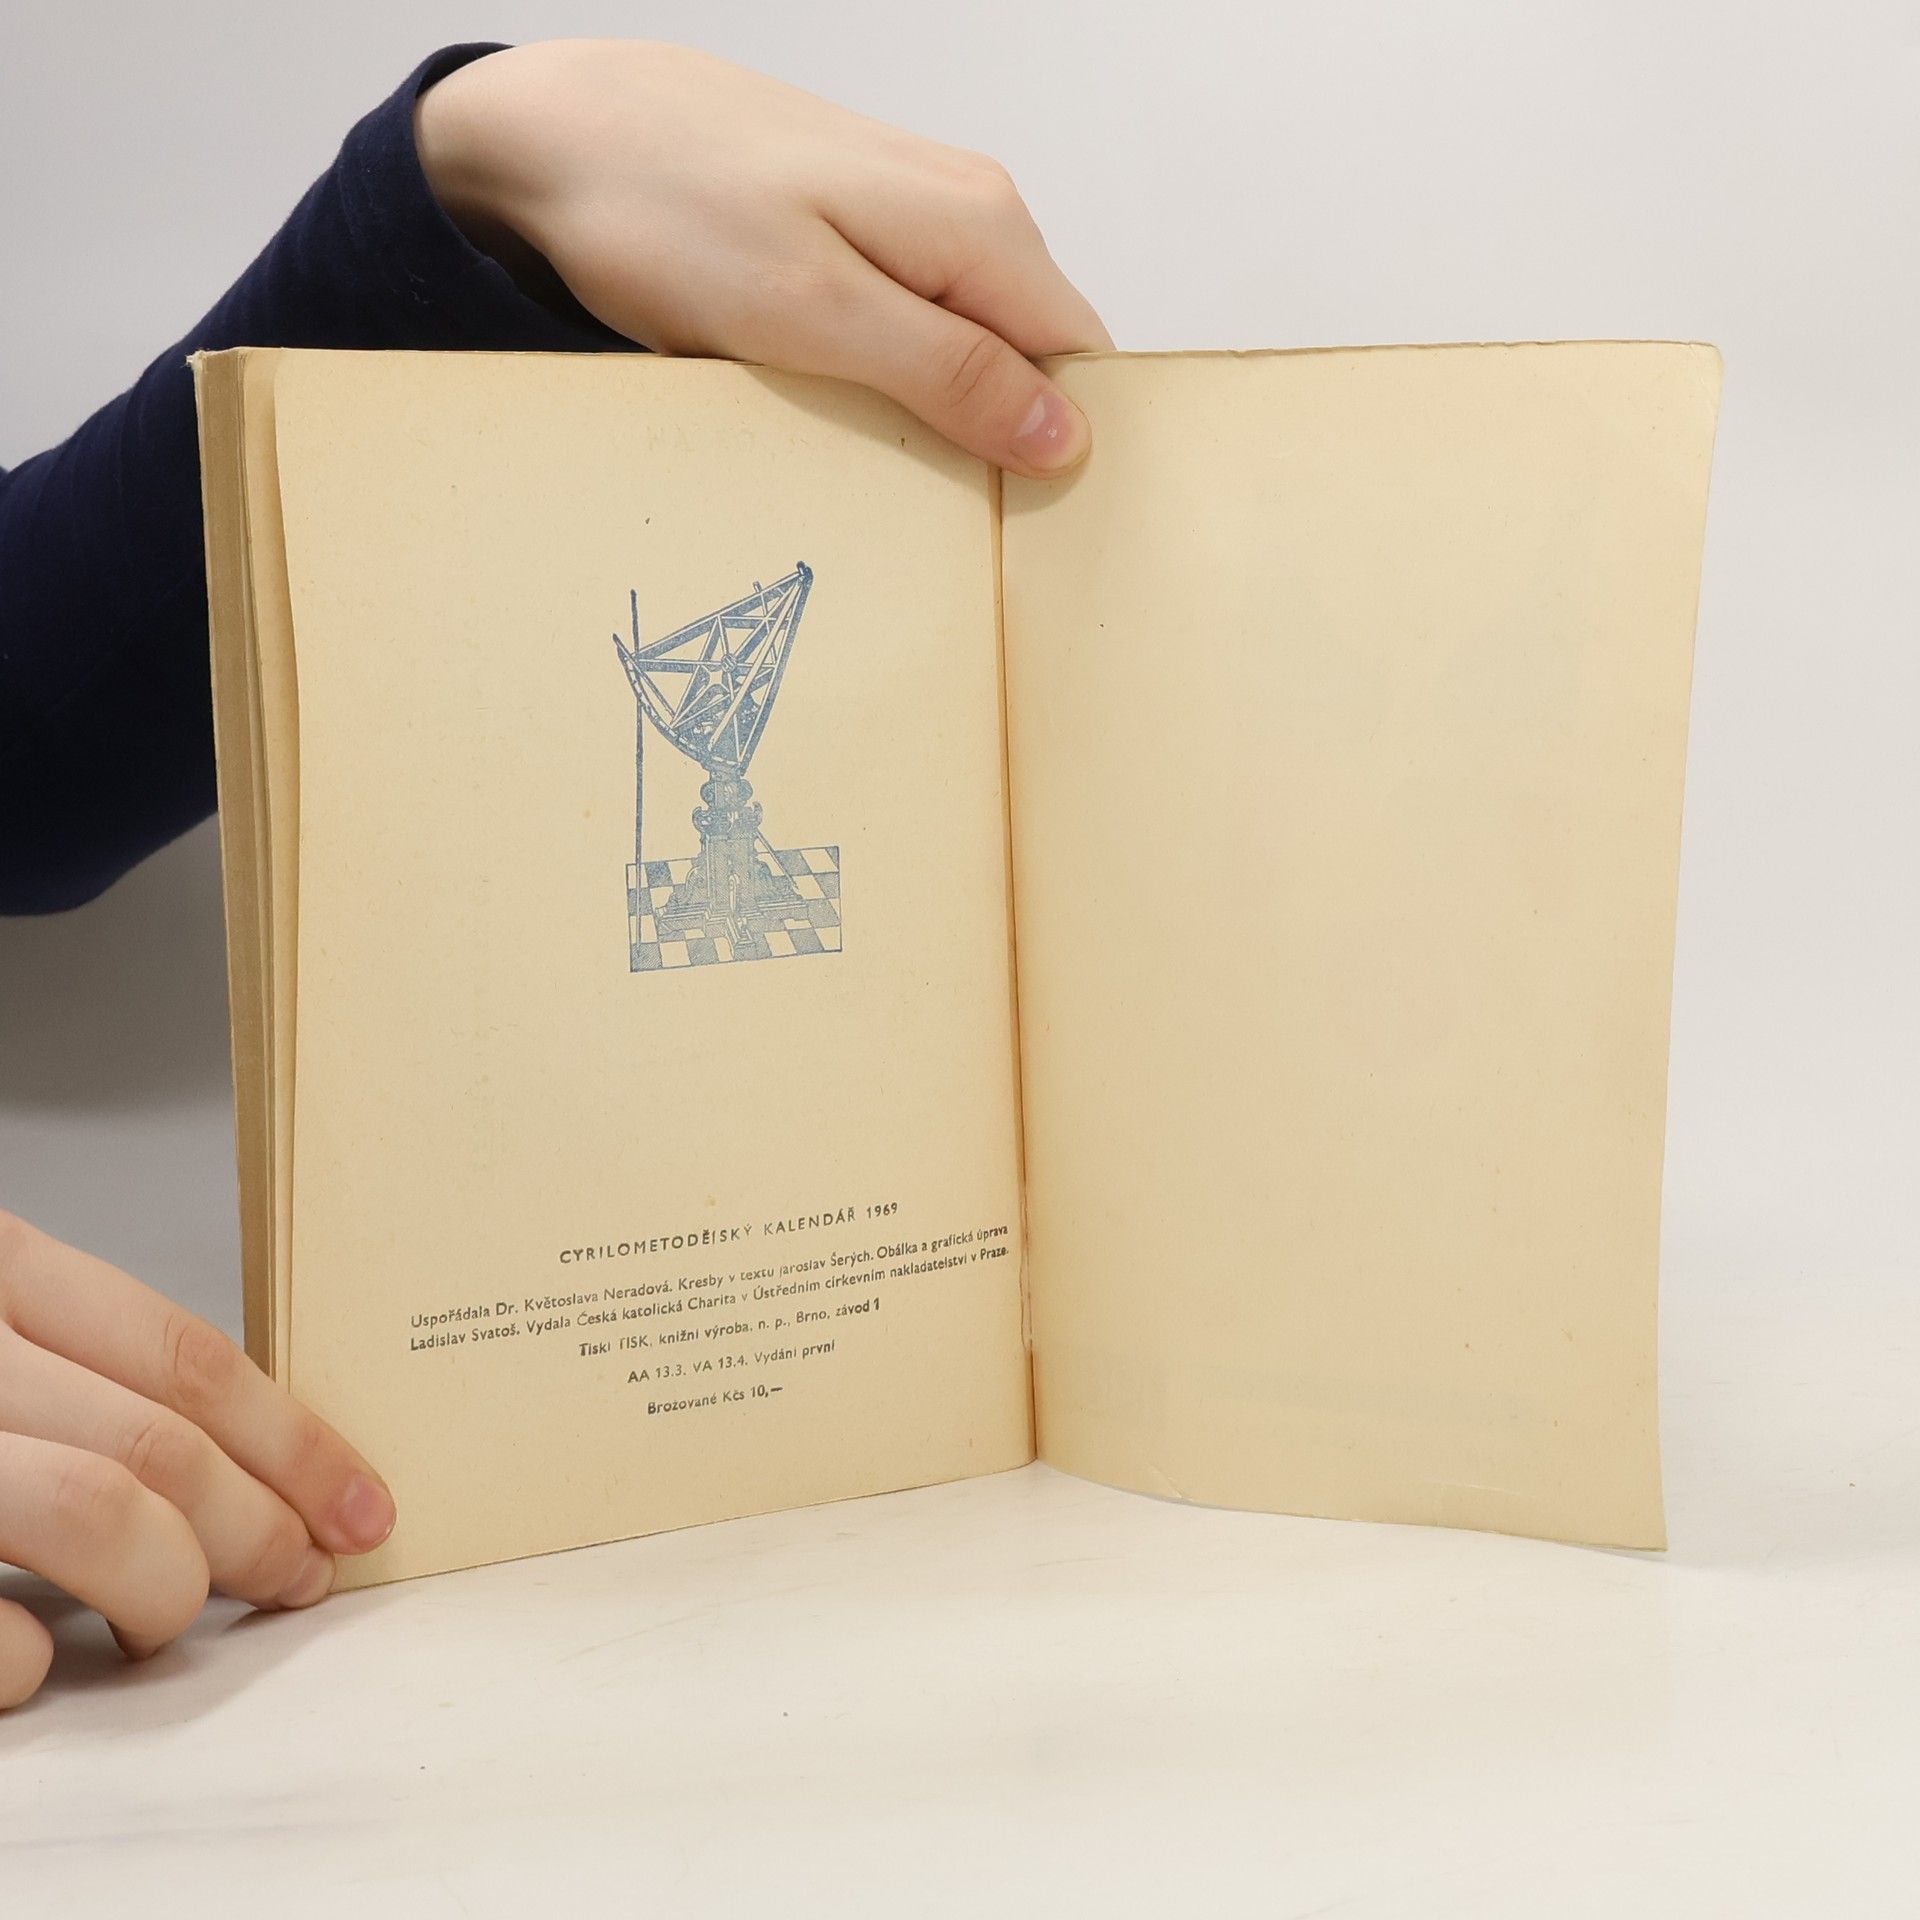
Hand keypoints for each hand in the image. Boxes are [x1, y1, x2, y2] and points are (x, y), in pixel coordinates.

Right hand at [0, 1210, 394, 1708]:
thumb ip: (72, 1360)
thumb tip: (234, 1460)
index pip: (184, 1356)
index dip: (293, 1442)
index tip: (360, 1507)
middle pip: (160, 1446)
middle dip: (260, 1529)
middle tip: (299, 1578)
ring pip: (99, 1516)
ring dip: (168, 1588)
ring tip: (166, 1618)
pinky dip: (29, 1659)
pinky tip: (35, 1657)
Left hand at [414, 41, 1111, 476]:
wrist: (560, 129)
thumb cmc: (670, 214)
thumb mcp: (815, 314)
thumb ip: (948, 372)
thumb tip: (1064, 435)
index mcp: (984, 229)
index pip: (1082, 364)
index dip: (1063, 449)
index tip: (1018, 526)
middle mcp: (970, 210)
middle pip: (1034, 356)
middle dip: (1001, 439)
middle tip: (932, 512)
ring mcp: (915, 214)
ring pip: (974, 343)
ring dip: (940, 414)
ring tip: (878, 466)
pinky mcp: (860, 227)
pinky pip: (913, 324)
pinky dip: (889, 379)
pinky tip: (840, 407)